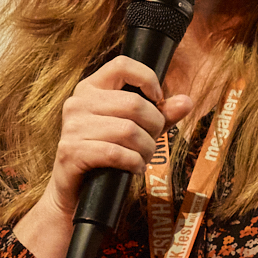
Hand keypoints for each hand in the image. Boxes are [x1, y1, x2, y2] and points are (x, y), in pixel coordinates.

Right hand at [10, 57, 197, 257]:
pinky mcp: (70, 152)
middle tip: (153, 142)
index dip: (148, 79)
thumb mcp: (135, 131)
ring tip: (143, 158)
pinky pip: (115, 153)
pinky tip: (133, 168)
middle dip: (154, 126)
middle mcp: (77, 103)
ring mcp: (71, 127)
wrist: (74, 193)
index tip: (158, 100)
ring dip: (146, 149)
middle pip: (134, 104)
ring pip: (128, 130)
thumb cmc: (105, 156)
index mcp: (90, 88)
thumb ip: (160, 115)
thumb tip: (187, 101)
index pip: (122, 65)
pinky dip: (133, 163)